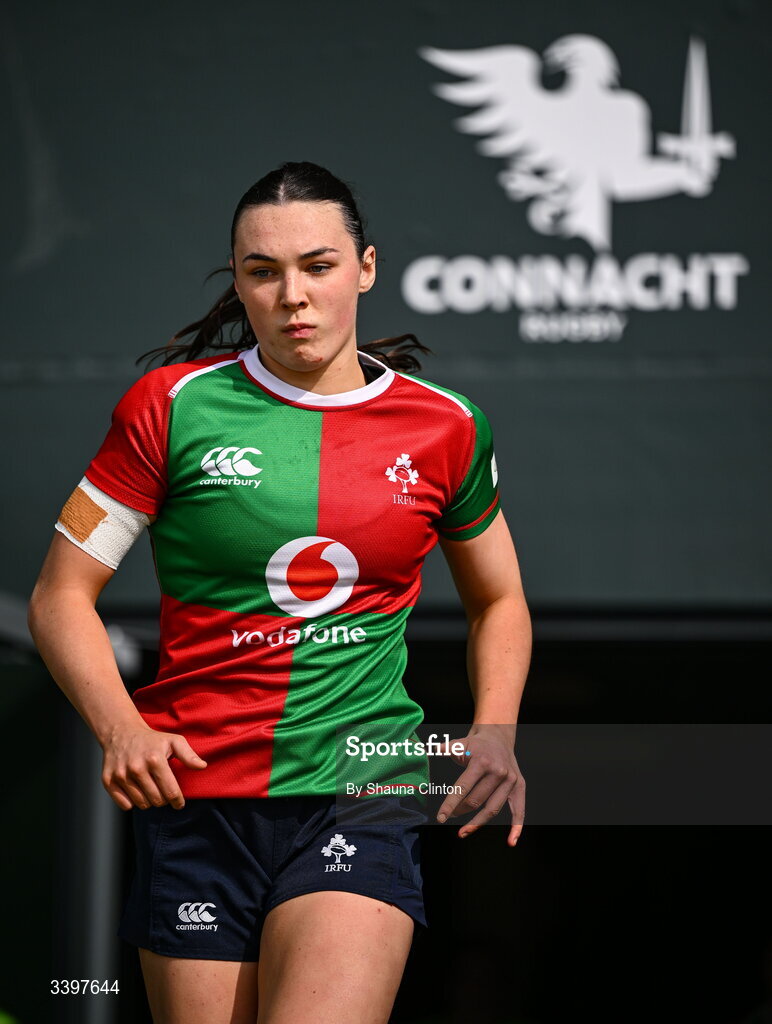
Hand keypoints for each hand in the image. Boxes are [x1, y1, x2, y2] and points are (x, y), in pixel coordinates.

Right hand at [101, 725, 206, 810]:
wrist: (121, 733)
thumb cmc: (152, 740)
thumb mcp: (173, 741)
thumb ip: (189, 755)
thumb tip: (202, 766)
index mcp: (155, 759)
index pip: (170, 791)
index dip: (177, 801)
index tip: (179, 803)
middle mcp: (136, 768)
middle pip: (156, 801)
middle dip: (163, 800)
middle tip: (163, 791)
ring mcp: (121, 775)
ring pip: (141, 804)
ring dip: (149, 801)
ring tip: (151, 789)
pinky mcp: (108, 781)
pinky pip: (125, 805)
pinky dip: (132, 802)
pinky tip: (137, 790)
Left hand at [436, 725, 524, 845]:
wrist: (498, 735)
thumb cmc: (474, 744)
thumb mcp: (459, 743)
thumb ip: (443, 749)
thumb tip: (425, 749)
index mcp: (481, 762)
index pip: (463, 788)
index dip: (450, 804)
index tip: (441, 817)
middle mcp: (498, 771)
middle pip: (476, 801)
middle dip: (459, 811)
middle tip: (449, 816)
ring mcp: (510, 780)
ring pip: (492, 809)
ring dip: (477, 823)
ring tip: (463, 832)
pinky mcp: (520, 786)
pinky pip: (519, 810)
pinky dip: (516, 828)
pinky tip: (510, 842)